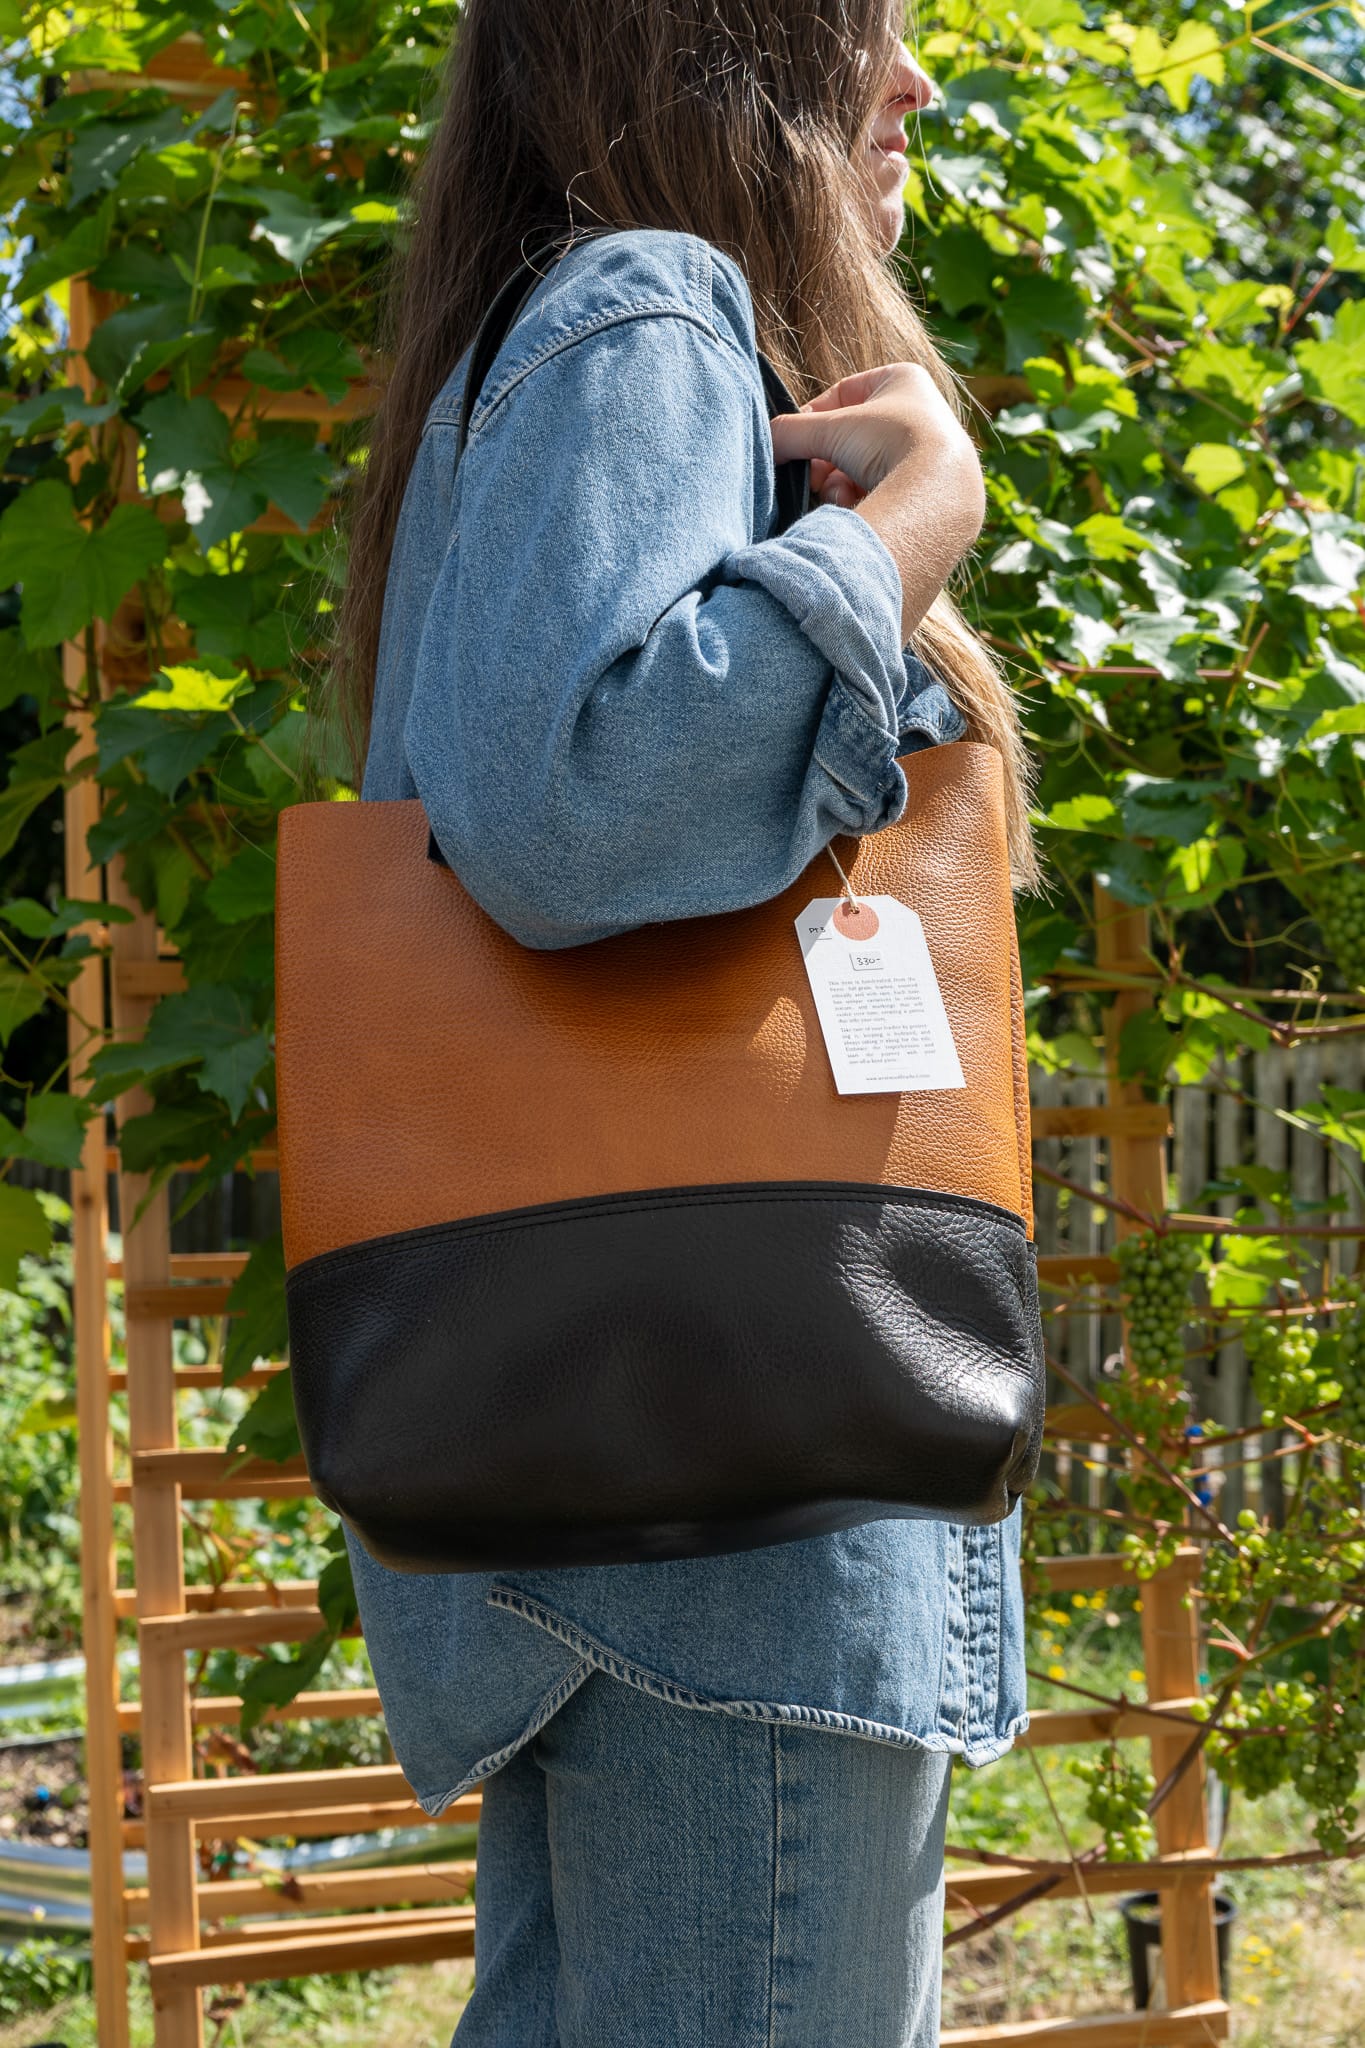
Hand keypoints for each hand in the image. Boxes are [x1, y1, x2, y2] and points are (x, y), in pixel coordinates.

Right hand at [771, 363, 986, 642]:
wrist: (939, 497)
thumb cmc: (890, 444)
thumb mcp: (829, 430)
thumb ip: (789, 432)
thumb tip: (765, 445)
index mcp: (903, 379)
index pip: (841, 394)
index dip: (813, 420)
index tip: (795, 443)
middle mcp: (920, 411)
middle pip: (851, 438)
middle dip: (827, 462)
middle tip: (813, 478)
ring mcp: (928, 453)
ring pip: (863, 468)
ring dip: (842, 484)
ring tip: (842, 496)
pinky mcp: (932, 492)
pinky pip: (884, 492)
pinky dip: (866, 501)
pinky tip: (863, 510)